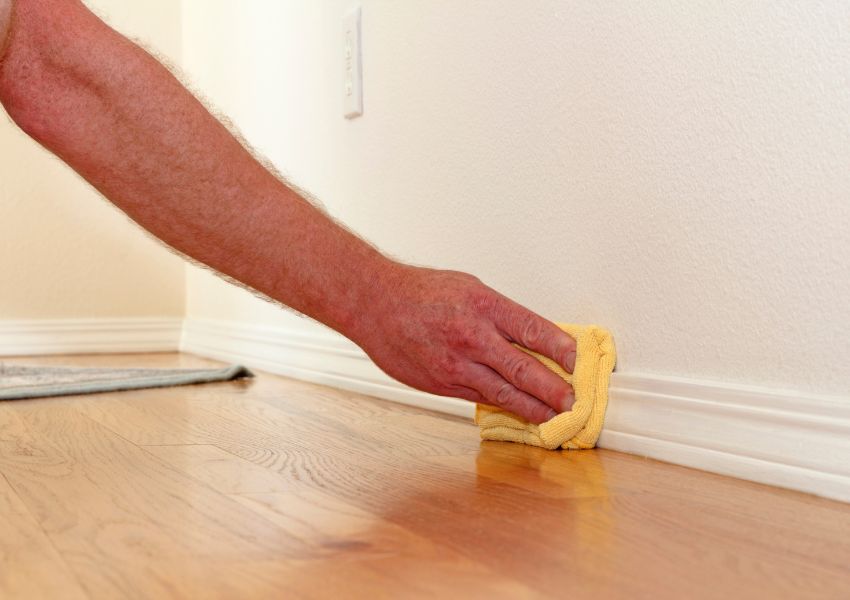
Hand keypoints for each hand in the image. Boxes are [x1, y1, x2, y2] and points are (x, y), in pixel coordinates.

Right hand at [354, 264, 576, 423]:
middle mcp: (473, 336)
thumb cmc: (421, 292)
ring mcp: (456, 364)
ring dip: (533, 407)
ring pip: (504, 392)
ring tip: (554, 417)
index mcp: (484, 306)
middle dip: (554, 389)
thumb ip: (500, 315)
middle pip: (524, 368)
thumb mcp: (469, 288)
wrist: (375, 304)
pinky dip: (502, 406)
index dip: (561, 349)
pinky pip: (479, 397)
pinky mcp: (442, 384)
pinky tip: (518, 412)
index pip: (533, 330)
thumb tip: (531, 337)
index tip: (578, 361)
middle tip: (574, 402)